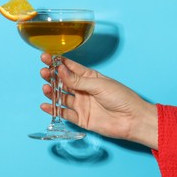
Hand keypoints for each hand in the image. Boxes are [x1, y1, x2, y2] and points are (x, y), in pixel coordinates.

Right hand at [40, 53, 157, 149]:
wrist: (132, 119)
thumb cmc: (121, 97)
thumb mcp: (99, 85)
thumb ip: (78, 80)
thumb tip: (60, 70)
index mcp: (89, 77)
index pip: (70, 67)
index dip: (57, 62)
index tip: (46, 57)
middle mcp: (83, 90)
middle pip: (63, 81)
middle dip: (52, 76)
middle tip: (43, 72)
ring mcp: (81, 104)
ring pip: (61, 97)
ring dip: (52, 92)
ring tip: (45, 88)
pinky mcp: (81, 118)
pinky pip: (64, 113)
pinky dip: (54, 110)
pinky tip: (45, 105)